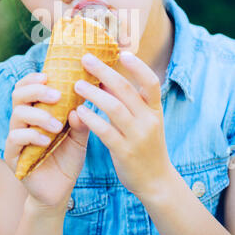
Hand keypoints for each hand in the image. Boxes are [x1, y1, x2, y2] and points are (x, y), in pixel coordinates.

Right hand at [4, 72, 90, 210]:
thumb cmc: (68, 158)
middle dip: (36, 91)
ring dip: (39, 115)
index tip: (49, 75)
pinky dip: (32, 136)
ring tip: (57, 125)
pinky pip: (15, 138)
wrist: (60, 190)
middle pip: (18, 95)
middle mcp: (23, 121)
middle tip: (57, 95)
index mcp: (36, 111)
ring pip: (17, 114)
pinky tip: (47, 141)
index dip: (34, 78)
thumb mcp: (80, 137)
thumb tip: (78, 108)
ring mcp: (16, 137)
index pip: (27, 87)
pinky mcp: (12, 155)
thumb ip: (80, 122)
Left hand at [73, 51, 172, 199]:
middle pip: (125, 89)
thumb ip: (128, 102)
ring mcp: (137, 136)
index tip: (122, 53)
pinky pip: (105, 131)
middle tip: (85, 58)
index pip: (151, 82)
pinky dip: (91, 118)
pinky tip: (79, 111)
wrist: (157, 181)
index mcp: (155, 110)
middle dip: (104, 71)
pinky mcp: (124, 151)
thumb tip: (106, 79)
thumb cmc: (146, 146)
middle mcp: (149, 120)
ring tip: (76, 84)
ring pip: (114, 107)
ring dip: (93, 93)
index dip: (138, 66)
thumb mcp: (144, 121)